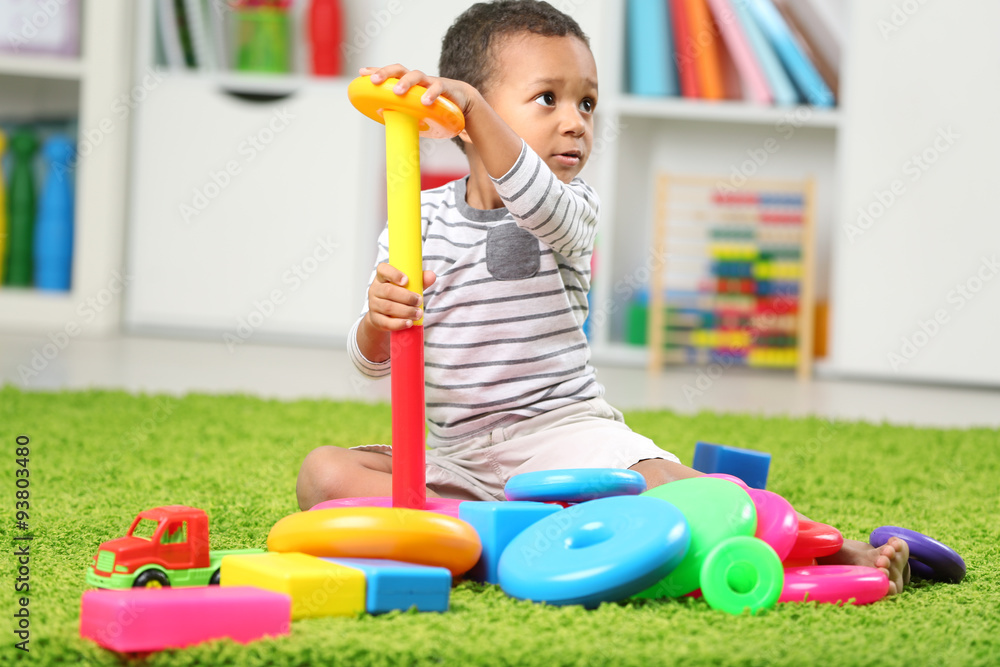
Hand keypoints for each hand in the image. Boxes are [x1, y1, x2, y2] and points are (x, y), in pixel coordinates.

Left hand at [359, 64, 478, 116]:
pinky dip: (431, 94)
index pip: (390, 74)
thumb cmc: (435, 108)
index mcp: (408, 84)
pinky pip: (437, 88)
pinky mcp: (445, 88)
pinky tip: (425, 101)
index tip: (362, 73)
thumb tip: (384, 119)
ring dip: (406, 82)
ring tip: (397, 92)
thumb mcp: (417, 112)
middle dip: (386, 73)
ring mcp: (430, 82)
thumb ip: (403, 114)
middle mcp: (417, 80)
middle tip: (374, 81)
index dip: (377, 71)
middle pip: (399, 69)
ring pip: (417, 75)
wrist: (463, 104)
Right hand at [365, 262, 436, 331]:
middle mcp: (375, 289)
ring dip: (406, 311)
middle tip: (419, 301)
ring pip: (388, 307)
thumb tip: (431, 276)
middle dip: (406, 297)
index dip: (394, 274)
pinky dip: (399, 323)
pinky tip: (409, 323)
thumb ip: (420, 281)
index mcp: (382, 277)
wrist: (384, 315)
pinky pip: (386, 322)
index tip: (406, 280)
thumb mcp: (408, 286)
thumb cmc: (398, 296)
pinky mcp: (376, 319)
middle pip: (388, 291)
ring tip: (418, 313)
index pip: (383, 270)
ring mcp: (373, 305)